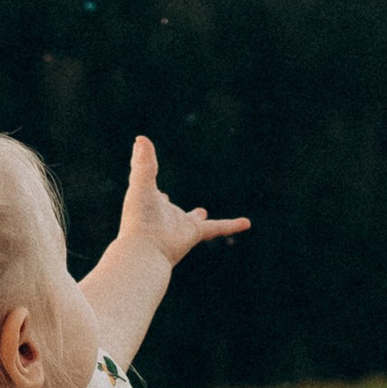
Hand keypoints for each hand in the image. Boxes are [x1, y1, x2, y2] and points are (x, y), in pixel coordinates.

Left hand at [117, 134, 249, 267]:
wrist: (147, 249)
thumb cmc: (140, 218)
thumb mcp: (141, 185)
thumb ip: (144, 162)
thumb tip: (141, 137)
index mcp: (149, 202)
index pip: (148, 187)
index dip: (147, 178)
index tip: (147, 169)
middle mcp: (163, 214)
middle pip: (167, 207)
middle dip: (165, 204)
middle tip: (164, 197)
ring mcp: (180, 225)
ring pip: (192, 219)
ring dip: (197, 218)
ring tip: (201, 213)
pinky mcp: (195, 233)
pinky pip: (217, 227)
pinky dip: (231, 225)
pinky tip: (246, 223)